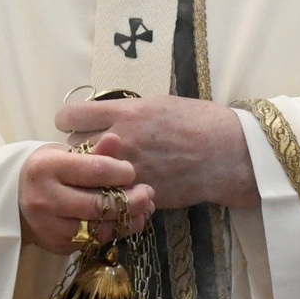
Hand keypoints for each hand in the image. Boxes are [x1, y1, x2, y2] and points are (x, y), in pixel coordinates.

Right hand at [19, 144, 152, 251]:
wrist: (13, 199)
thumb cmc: (48, 170)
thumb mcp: (65, 153)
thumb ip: (94, 151)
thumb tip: (116, 139)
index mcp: (47, 168)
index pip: (96, 170)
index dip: (122, 171)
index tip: (132, 171)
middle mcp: (45, 199)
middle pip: (98, 204)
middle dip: (130, 200)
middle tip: (147, 193)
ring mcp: (49, 226)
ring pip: (98, 229)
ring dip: (127, 220)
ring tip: (143, 209)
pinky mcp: (56, 245)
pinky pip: (92, 241)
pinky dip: (113, 231)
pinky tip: (126, 220)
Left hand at [56, 94, 254, 213]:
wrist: (229, 153)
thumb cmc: (201, 121)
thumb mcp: (161, 103)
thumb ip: (129, 111)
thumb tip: (107, 116)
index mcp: (126, 112)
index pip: (70, 116)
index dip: (72, 121)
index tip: (80, 124)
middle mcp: (120, 140)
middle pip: (72, 145)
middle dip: (80, 147)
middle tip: (95, 150)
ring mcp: (127, 170)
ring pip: (86, 174)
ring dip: (92, 172)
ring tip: (108, 171)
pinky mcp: (137, 192)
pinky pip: (108, 194)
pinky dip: (111, 192)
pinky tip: (123, 187)